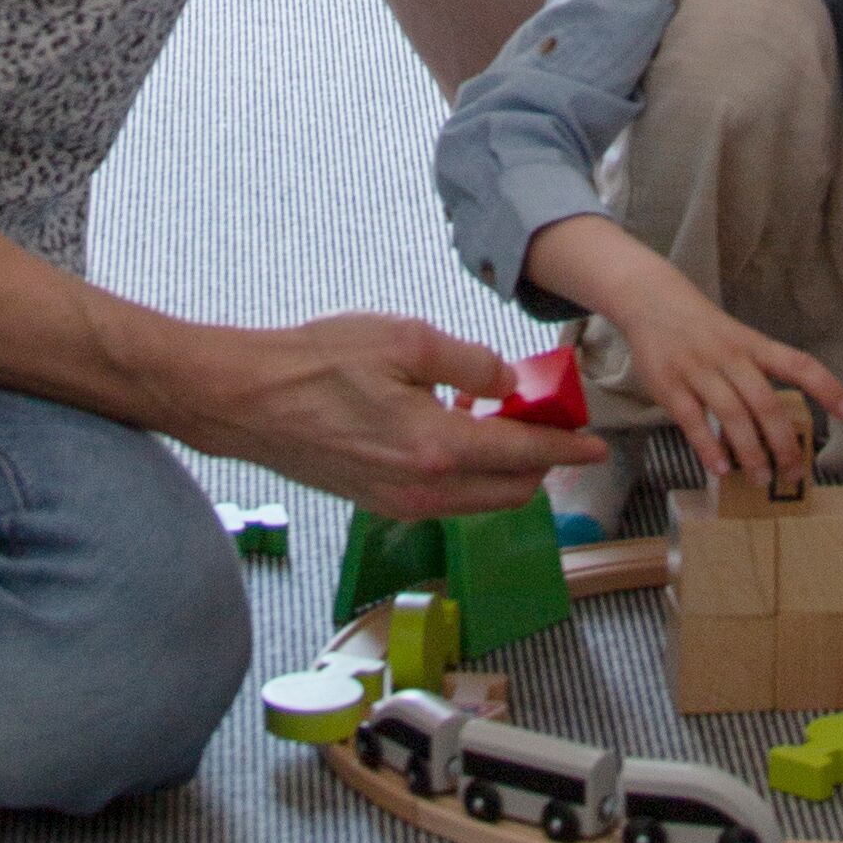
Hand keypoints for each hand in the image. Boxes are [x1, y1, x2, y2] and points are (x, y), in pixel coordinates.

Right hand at [172, 312, 594, 520]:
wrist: (247, 401)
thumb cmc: (316, 362)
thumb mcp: (404, 338)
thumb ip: (469, 361)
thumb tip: (507, 381)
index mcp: (436, 449)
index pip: (523, 455)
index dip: (566, 447)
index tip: (595, 443)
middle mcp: (423, 491)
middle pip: (510, 491)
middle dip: (541, 462)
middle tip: (551, 423)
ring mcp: (399, 504)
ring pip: (479, 500)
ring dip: (503, 468)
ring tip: (501, 418)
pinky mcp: (378, 502)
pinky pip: (445, 498)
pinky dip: (467, 472)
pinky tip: (455, 428)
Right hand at [605, 265, 842, 493]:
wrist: (651, 300)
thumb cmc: (703, 329)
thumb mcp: (736, 340)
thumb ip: (755, 376)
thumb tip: (777, 427)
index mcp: (753, 345)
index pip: (797, 363)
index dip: (825, 385)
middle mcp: (730, 357)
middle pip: (765, 402)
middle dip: (783, 443)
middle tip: (793, 474)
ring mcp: (699, 370)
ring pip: (732, 415)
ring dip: (750, 453)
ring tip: (761, 479)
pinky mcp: (669, 385)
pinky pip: (692, 421)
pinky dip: (708, 448)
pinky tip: (720, 469)